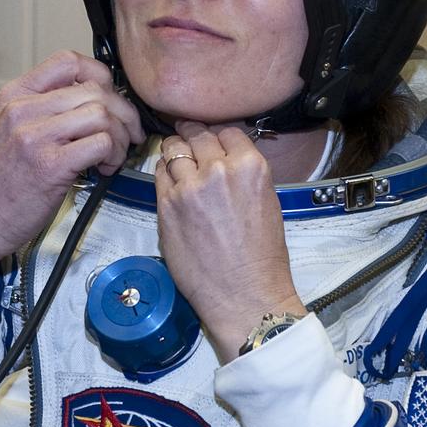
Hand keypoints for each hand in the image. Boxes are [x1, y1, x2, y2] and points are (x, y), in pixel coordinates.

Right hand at [0, 52, 141, 285]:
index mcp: (13, 96)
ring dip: (119, 136)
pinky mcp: (49, 165)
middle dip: (123, 112)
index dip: (100, 76)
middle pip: (94, 89)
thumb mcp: (5, 131)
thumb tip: (87, 102)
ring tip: (111, 156)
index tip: (111, 98)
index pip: (67, 61)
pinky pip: (100, 143)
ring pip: (101, 114)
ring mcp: (35, 136)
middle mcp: (23, 110)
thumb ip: (39, 110)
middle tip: (127, 133)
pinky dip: (113, 155)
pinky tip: (104, 169)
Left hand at [154, 124, 305, 360]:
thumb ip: (244, 175)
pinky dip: (163, 173)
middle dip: (193, 136)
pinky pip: (159, 175)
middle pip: (198, 135)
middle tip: (187, 138)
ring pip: (173, 150)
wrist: (245, 295)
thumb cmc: (261, 258)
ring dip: (174, 151)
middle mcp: (219, 170)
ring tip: (175, 156)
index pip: (228, 131)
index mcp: (251, 167)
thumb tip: (226, 160)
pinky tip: (169, 179)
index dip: (218, 135)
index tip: (212, 140)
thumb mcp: (267, 202)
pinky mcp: (166, 205)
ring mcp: (188, 187)